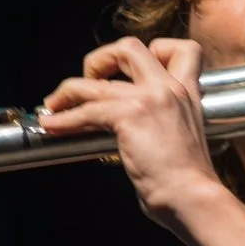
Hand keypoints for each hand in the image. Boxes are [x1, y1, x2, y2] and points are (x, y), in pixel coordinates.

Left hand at [38, 37, 220, 223]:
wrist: (192, 197)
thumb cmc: (188, 183)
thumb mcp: (184, 138)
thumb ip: (162, 124)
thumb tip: (129, 133)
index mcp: (187, 93)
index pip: (179, 49)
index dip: (153, 50)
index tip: (134, 71)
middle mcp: (169, 88)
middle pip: (129, 47)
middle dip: (101, 58)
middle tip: (90, 80)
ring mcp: (148, 99)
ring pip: (94, 82)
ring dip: (67, 92)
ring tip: (53, 106)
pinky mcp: (129, 116)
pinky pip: (86, 111)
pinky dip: (63, 119)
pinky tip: (52, 126)